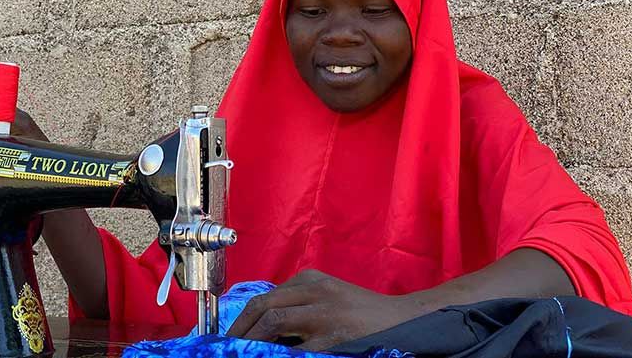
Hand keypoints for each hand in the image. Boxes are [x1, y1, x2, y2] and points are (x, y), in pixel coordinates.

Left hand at [226, 269, 429, 350]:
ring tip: (241, 351)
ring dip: (252, 339)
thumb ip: (299, 305)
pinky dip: (282, 353)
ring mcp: (324, 313)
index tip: (230, 336)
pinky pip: (297, 349)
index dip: (242, 319)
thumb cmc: (362, 314)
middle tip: (227, 346)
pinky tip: (272, 357)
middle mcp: (315, 291)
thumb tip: (261, 330)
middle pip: (264, 305)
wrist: (404, 321)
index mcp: (311, 281)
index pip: (265, 298)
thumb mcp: (328, 298)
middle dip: (240, 328)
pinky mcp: (334, 337)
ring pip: (274, 321)